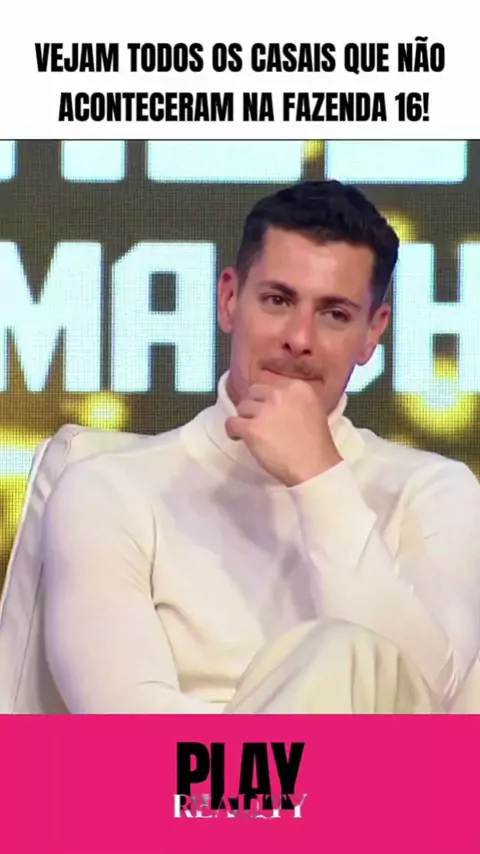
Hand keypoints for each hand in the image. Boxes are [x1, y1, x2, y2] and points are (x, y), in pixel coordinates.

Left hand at [225, 379, 342, 486]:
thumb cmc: (317, 445)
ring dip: (246, 419)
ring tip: (253, 434)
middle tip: (260, 421)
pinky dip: (233, 431)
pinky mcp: (251, 428)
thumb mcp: (313, 411)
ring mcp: (264, 410)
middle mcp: (280, 394)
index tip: (271, 412)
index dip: (268, 399)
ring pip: (242, 407)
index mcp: (298, 388)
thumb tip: (278, 404)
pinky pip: (231, 423)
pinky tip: (239, 438)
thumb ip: (296, 402)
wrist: (314, 467)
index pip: (272, 386)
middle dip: (255, 406)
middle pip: (255, 392)